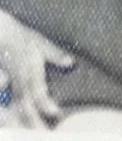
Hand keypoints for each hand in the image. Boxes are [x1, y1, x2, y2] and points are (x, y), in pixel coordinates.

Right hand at [0, 9, 72, 127]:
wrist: (0, 35)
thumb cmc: (21, 38)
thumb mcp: (40, 42)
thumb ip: (55, 54)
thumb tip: (70, 63)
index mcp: (30, 70)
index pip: (38, 91)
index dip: (46, 104)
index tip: (57, 114)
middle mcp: (18, 81)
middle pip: (26, 106)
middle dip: (35, 123)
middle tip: (47, 135)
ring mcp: (7, 86)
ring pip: (14, 109)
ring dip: (23, 124)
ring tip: (33, 135)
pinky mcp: (2, 88)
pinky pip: (5, 105)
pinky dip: (10, 118)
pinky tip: (15, 128)